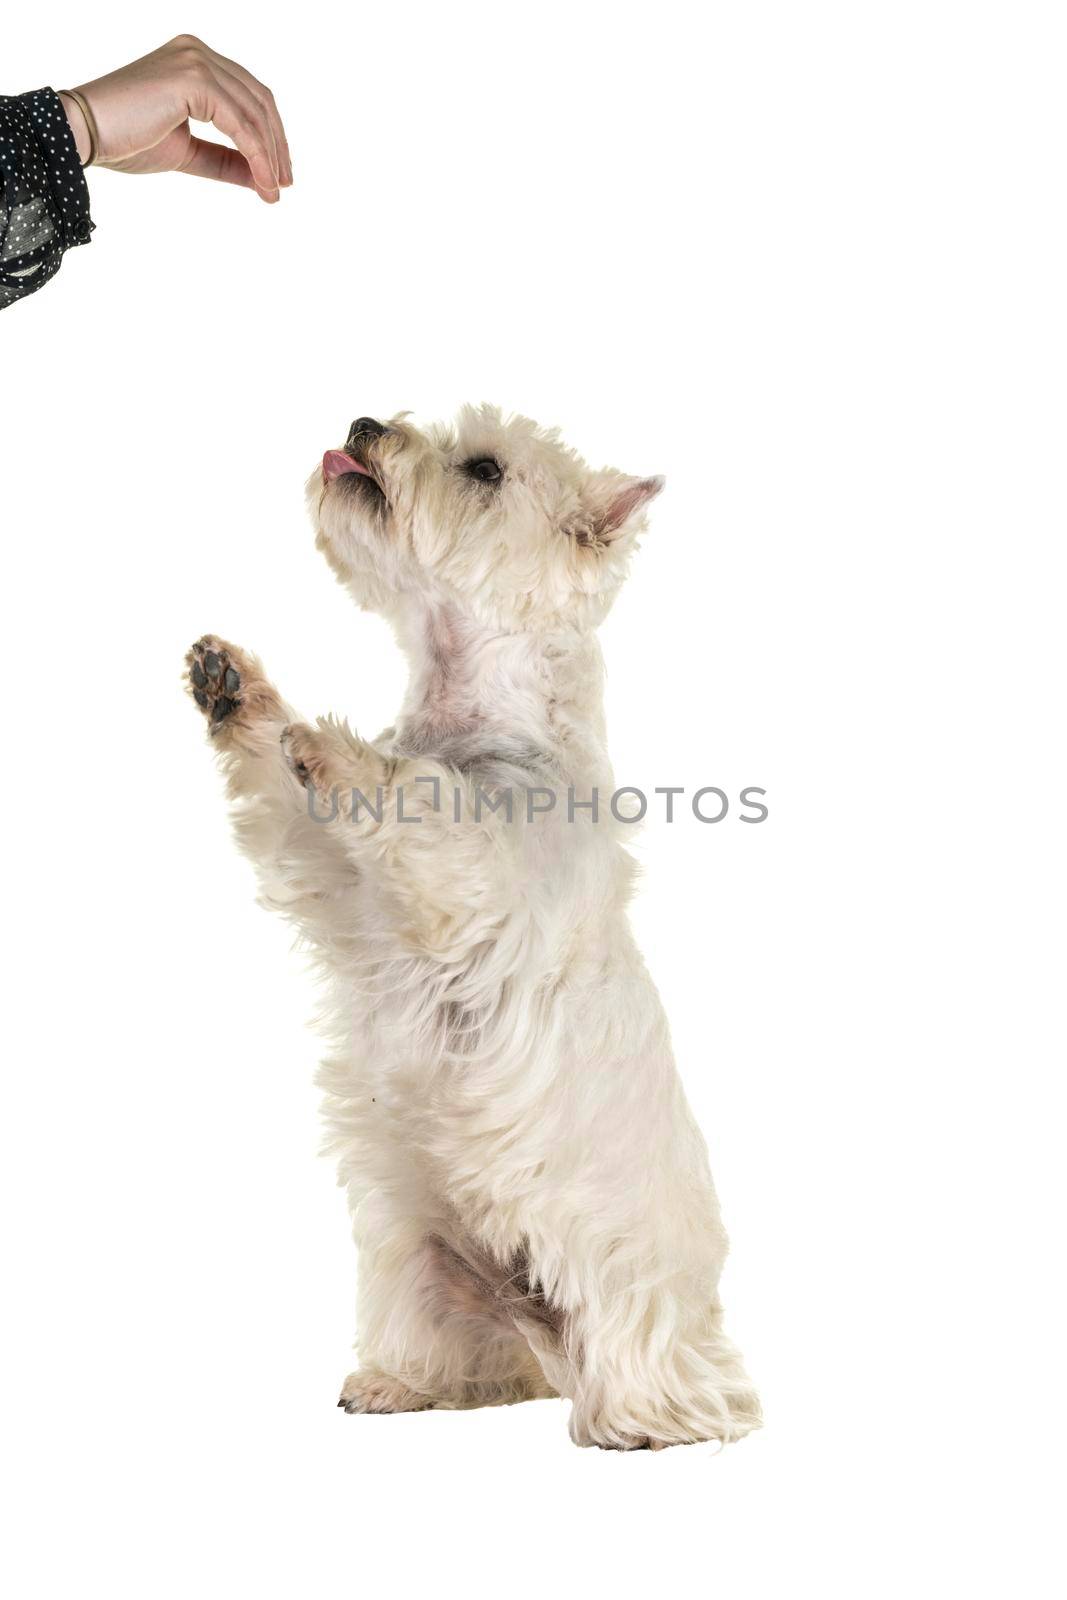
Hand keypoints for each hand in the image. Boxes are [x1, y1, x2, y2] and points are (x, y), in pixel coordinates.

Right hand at [58, 34, 291, 202]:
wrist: (85, 134)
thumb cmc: (125, 141)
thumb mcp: (187, 153)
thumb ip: (224, 159)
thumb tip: (262, 178)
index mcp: (194, 60)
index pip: (248, 95)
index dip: (269, 135)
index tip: (278, 173)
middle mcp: (198, 52)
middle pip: (258, 99)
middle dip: (276, 145)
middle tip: (282, 184)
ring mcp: (196, 60)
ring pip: (254, 111)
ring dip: (269, 155)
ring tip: (273, 190)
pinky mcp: (193, 78)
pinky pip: (239, 123)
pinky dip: (256, 155)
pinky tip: (262, 182)